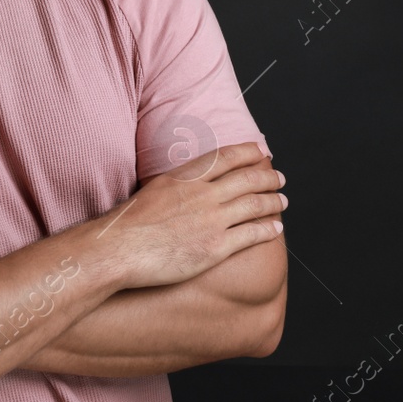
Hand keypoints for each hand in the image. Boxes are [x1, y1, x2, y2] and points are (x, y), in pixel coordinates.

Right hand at [104, 141, 285, 289]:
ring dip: (273, 202)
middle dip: (268, 177)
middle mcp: (203, 194)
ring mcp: (212, 220)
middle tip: (280, 178)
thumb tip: (184, 185)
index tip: (260, 151)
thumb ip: (175, 185)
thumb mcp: (151, 190)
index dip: (247, 152)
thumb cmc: (127, 224)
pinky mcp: (216, 247)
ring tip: (283, 201)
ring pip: (254, 205)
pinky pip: (251, 234)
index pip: (225, 157)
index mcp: (185, 177)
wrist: (119, 249)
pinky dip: (268, 229)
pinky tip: (276, 228)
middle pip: (247, 179)